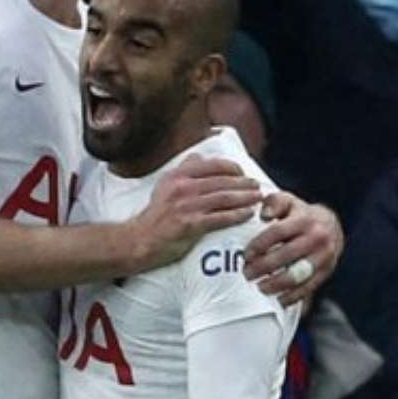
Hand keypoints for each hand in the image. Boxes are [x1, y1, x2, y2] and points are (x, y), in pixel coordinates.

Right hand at [129, 155, 261, 271]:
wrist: (139, 240)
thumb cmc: (155, 216)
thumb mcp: (164, 186)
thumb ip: (182, 171)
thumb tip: (199, 158)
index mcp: (177, 175)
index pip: (212, 165)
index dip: (232, 168)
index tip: (243, 173)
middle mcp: (182, 187)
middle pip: (222, 181)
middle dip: (244, 183)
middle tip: (257, 186)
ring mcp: (187, 206)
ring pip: (225, 197)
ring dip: (245, 197)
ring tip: (258, 198)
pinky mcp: (191, 225)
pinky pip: (221, 217)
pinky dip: (238, 215)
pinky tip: (248, 214)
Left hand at [243, 193, 342, 306]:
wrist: (332, 226)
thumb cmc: (300, 214)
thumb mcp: (288, 201)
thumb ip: (273, 202)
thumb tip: (262, 214)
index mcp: (305, 219)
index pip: (278, 232)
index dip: (260, 244)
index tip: (245, 255)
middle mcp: (317, 237)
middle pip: (287, 255)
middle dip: (263, 267)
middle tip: (246, 274)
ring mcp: (324, 256)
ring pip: (298, 274)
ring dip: (277, 284)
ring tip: (260, 288)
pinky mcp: (327, 271)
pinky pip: (309, 287)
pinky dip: (292, 296)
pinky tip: (278, 299)